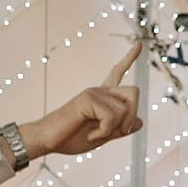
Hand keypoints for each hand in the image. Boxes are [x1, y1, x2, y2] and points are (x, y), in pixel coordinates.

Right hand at [21, 43, 142, 157]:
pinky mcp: (87, 99)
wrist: (47, 141)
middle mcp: (98, 91)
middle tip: (119, 132)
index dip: (129, 59)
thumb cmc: (70, 139)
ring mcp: (93, 93)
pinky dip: (104, 132)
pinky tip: (90, 135)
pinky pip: (111, 117)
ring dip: (114, 129)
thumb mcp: (102, 136)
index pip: (117, 73)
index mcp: (101, 97)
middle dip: (132, 116)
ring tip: (95, 135)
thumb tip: (140, 122)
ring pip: (125, 109)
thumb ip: (120, 128)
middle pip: (134, 92)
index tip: (138, 45)